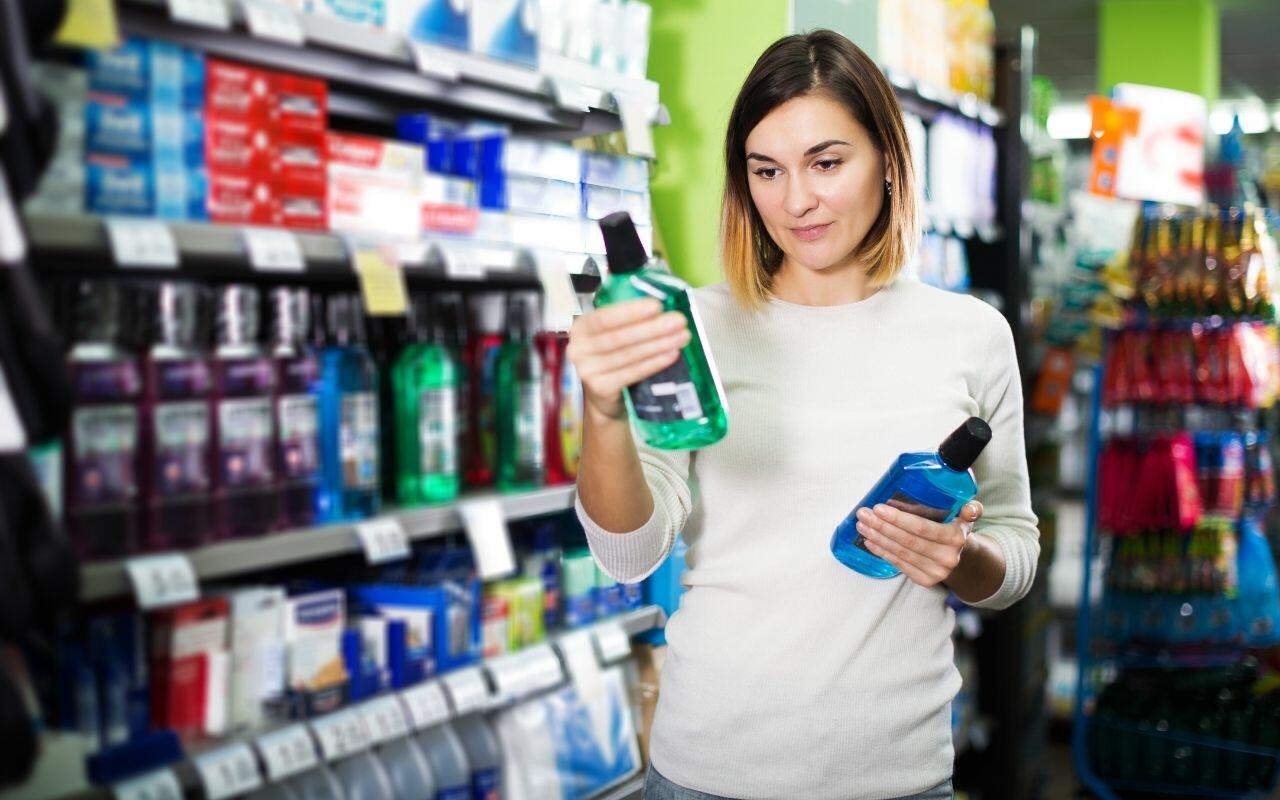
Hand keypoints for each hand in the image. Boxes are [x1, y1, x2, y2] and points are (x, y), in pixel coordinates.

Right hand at [567, 299, 690, 420]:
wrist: (604, 395)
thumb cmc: (613, 355)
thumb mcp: (614, 333)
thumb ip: (630, 320)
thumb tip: (665, 305)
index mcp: (582, 327)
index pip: (605, 318)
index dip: (631, 312)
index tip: (657, 306)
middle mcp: (579, 349)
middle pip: (619, 337)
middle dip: (652, 328)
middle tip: (678, 321)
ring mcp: (588, 371)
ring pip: (628, 355)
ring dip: (658, 345)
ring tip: (681, 336)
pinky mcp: (600, 388)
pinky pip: (631, 373)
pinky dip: (654, 364)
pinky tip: (672, 355)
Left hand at [855, 500, 984, 587]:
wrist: (966, 564)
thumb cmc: (958, 534)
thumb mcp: (968, 521)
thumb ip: (971, 510)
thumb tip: (971, 507)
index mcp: (955, 538)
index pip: (922, 528)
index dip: (899, 519)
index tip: (878, 508)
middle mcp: (946, 557)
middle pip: (907, 541)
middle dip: (882, 526)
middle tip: (863, 514)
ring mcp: (935, 572)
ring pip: (901, 553)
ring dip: (878, 538)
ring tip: (862, 526)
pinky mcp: (924, 580)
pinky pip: (899, 564)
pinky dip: (882, 552)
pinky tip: (870, 541)